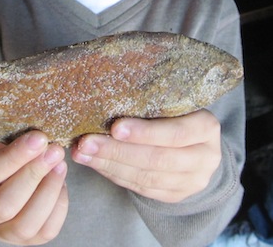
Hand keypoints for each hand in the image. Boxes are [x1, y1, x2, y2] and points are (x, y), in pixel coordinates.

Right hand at [0, 131, 67, 244]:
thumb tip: (34, 138)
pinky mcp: (22, 242)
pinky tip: (60, 182)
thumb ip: (5, 142)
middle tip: (54, 151)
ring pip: (24, 224)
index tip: (39, 138)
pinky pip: (45, 231)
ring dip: (48, 192)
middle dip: (34, 174)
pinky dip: (58, 206)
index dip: (15, 156)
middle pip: (5, 204)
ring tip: (60, 165)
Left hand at [71, 109, 220, 202]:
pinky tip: (95, 162)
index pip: (176, 133)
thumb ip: (151, 101)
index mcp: (206, 127)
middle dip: (117, 151)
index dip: (145, 133)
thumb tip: (107, 94)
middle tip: (86, 142)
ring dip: (108, 164)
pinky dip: (113, 174)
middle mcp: (204, 158)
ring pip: (145, 177)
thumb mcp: (174, 102)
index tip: (115, 128)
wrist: (197, 144)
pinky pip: (140, 188)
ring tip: (82, 152)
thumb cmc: (177, 113)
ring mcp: (191, 181)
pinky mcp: (175, 195)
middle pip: (157, 159)